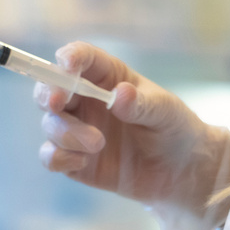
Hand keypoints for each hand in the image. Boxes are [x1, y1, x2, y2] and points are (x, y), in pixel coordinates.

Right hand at [36, 43, 229, 229]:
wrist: (180, 171)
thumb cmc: (173, 128)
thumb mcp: (165, 112)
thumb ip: (142, 104)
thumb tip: (119, 94)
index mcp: (107, 76)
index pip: (81, 57)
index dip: (70, 57)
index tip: (68, 64)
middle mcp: (85, 99)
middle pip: (51, 87)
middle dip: (49, 93)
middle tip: (57, 103)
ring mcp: (76, 129)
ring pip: (50, 123)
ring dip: (66, 132)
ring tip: (98, 144)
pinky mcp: (74, 159)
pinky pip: (51, 156)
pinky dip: (59, 158)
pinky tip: (83, 163)